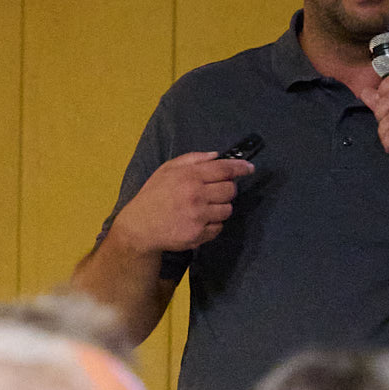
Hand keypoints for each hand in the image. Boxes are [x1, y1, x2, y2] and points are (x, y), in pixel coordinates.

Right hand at [107, 150, 253, 256]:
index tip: (249, 169)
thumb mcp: (167, 169)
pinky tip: (199, 221)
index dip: (240, 168)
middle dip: (226, 190)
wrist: (139, 227)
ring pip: (227, 210)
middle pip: (230, 190)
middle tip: (215, 192)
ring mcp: (198, 217)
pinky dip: (213, 224)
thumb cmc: (154, 196)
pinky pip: (218, 227)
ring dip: (220, 208)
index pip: (224, 169)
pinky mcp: (198, 234)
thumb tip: (217, 155)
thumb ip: (192, 159)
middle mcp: (196, 196)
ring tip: (205, 208)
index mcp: (190, 176)